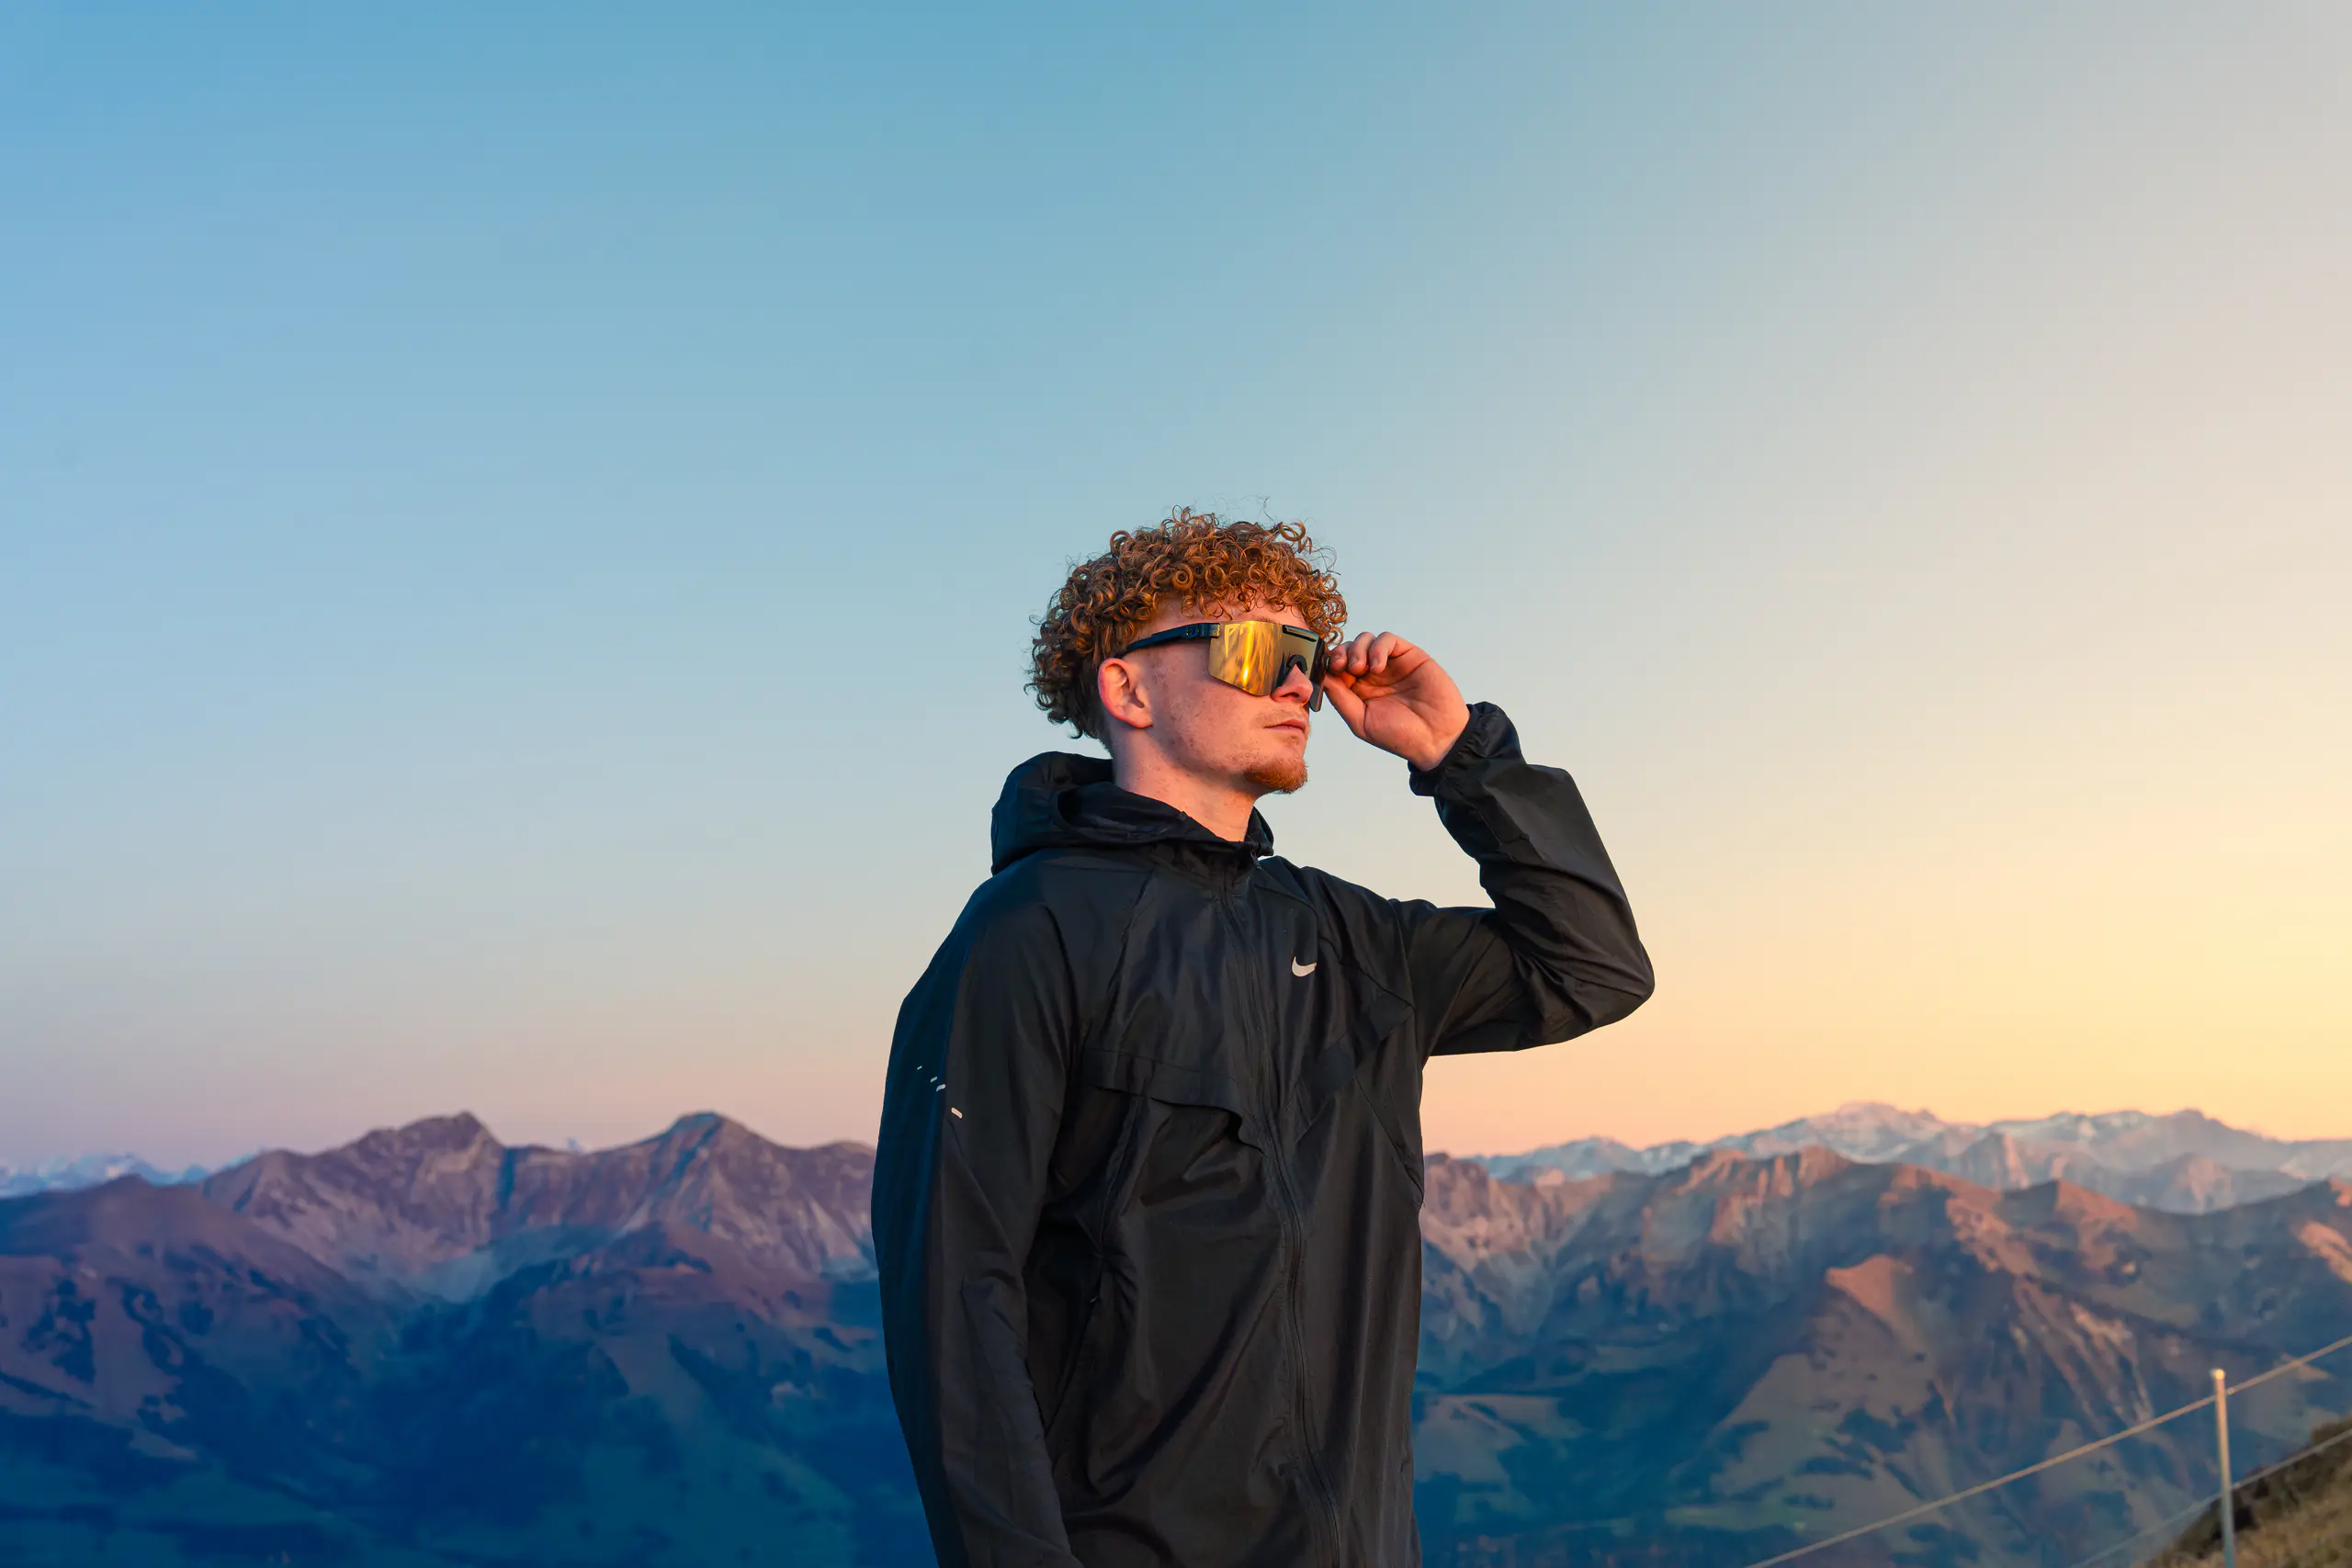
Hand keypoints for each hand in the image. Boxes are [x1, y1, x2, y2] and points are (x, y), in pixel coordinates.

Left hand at [1319, 632, 1469, 773]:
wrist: (1437, 737)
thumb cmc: (1400, 736)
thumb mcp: (1361, 722)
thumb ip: (1341, 699)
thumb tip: (1322, 677)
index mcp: (1358, 691)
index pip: (1336, 667)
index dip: (1328, 664)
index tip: (1327, 670)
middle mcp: (1372, 675)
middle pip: (1348, 649)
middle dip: (1340, 653)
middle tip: (1342, 666)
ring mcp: (1390, 664)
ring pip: (1365, 640)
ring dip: (1357, 648)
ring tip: (1360, 668)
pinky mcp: (1409, 655)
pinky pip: (1387, 639)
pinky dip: (1378, 647)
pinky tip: (1378, 666)